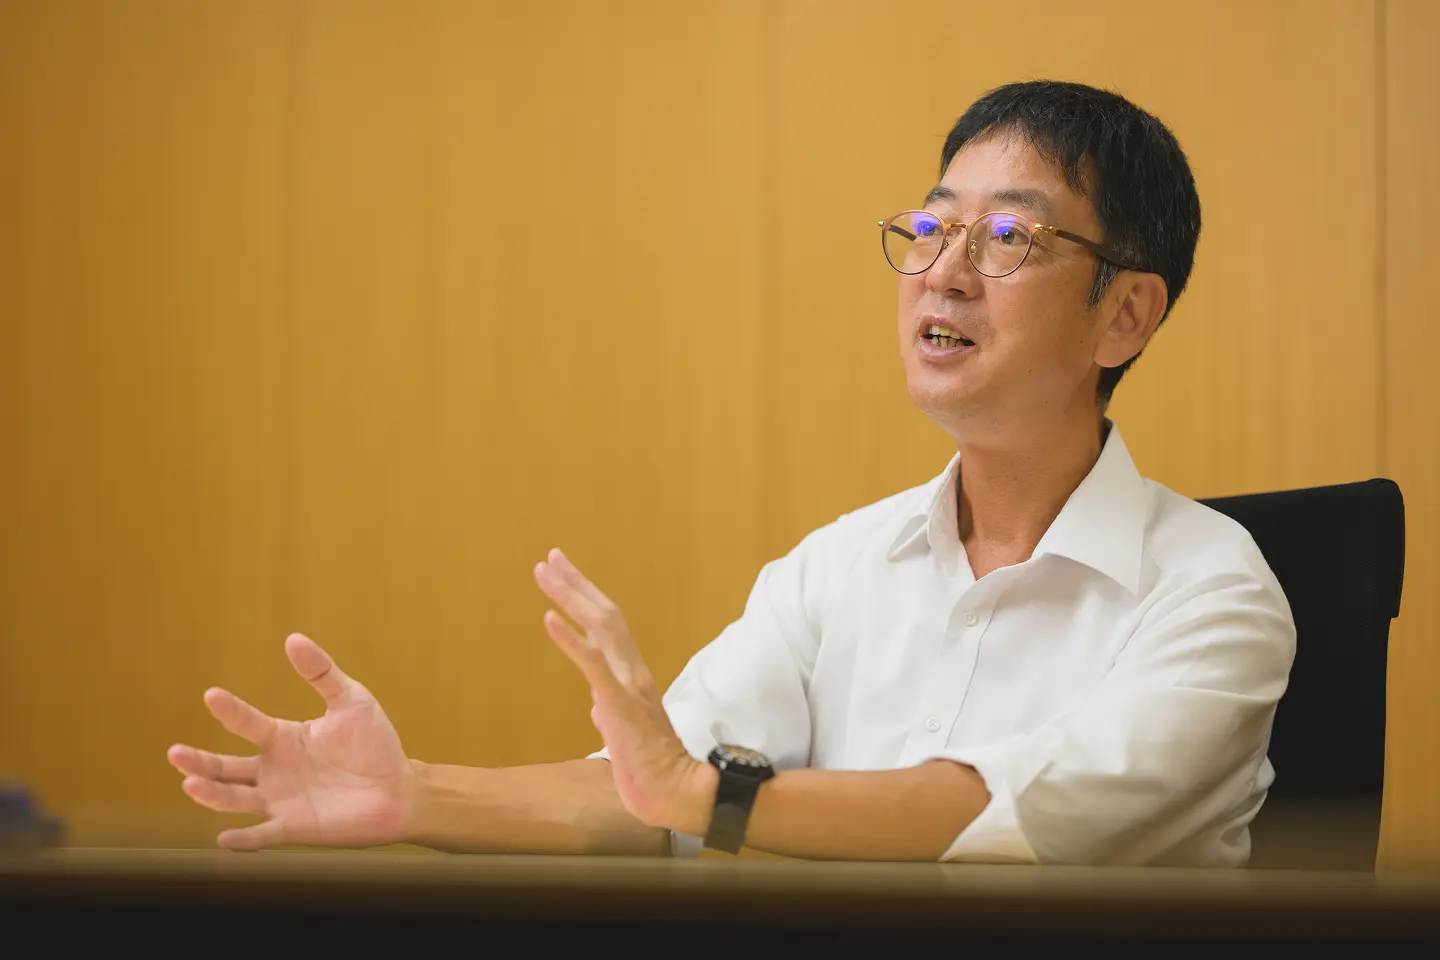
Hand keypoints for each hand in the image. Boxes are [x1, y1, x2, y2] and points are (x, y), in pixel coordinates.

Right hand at [167, 634, 412, 850]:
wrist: (400, 789)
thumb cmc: (375, 744)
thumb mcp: (352, 701)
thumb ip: (322, 673)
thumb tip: (293, 638)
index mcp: (283, 739)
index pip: (249, 723)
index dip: (231, 711)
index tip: (211, 695)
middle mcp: (273, 770)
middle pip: (226, 767)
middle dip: (200, 761)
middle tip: (175, 753)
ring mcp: (280, 801)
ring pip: (235, 799)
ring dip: (212, 794)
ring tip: (190, 784)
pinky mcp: (294, 827)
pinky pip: (263, 835)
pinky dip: (243, 839)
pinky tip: (225, 839)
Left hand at [533, 549, 714, 835]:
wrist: (674, 794)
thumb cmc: (650, 770)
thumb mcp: (623, 733)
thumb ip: (611, 712)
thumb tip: (597, 707)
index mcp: (632, 677)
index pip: (609, 626)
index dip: (586, 597)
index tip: (563, 574)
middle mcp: (632, 672)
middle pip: (605, 614)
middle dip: (575, 584)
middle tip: (550, 558)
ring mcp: (627, 685)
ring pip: (600, 627)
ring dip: (570, 596)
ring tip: (545, 573)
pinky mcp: (619, 704)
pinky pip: (592, 664)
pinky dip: (569, 639)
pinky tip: (549, 618)